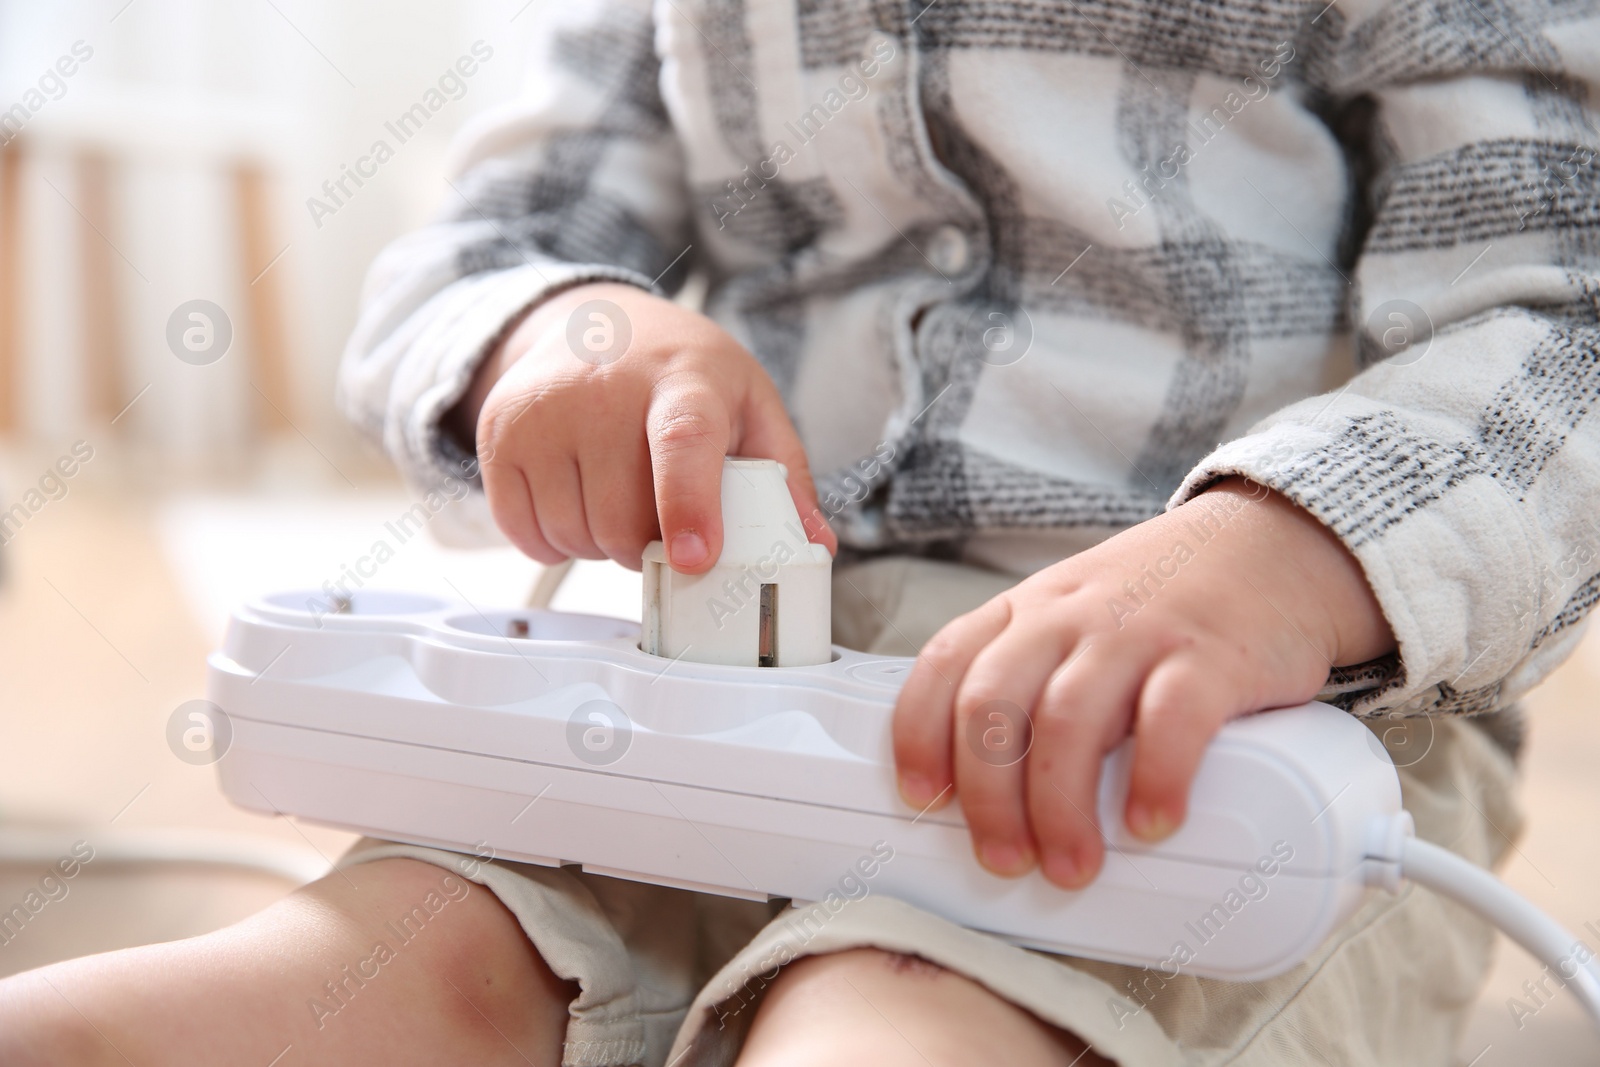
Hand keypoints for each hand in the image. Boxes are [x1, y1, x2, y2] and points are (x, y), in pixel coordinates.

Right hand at [448, 283, 835, 571]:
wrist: (592, 323)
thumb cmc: (681, 375)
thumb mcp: (748, 406)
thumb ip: (782, 476)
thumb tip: (815, 544)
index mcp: (684, 379)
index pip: (683, 442)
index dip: (688, 506)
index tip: (693, 559)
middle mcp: (604, 388)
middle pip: (624, 520)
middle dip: (649, 546)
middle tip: (661, 514)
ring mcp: (543, 409)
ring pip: (575, 537)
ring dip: (603, 545)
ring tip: (619, 497)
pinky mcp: (500, 434)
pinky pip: (526, 535)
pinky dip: (556, 541)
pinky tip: (577, 500)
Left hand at [890, 479, 1394, 887]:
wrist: (1273, 544)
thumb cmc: (1161, 601)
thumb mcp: (1075, 617)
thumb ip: (1030, 677)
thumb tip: (986, 790)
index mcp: (1024, 611)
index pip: (945, 663)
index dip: (919, 734)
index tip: (922, 799)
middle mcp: (1069, 616)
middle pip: (994, 706)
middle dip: (989, 797)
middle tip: (1007, 861)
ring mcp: (1137, 631)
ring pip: (1069, 721)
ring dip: (1061, 808)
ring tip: (1073, 867)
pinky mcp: (1210, 655)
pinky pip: (1170, 719)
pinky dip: (1154, 778)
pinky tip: (1152, 824)